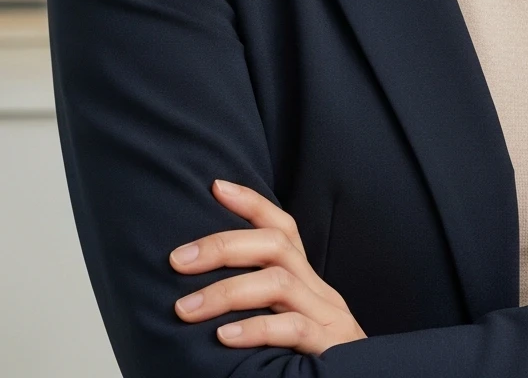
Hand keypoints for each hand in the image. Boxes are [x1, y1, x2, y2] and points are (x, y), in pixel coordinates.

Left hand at [169, 178, 367, 354]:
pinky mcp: (330, 349)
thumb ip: (260, 307)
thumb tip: (198, 293)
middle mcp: (318, 291)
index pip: (284, 228)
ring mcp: (327, 317)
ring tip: (184, 308)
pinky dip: (256, 329)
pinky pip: (293, 329)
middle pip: (277, 245)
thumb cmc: (311, 362)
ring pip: (278, 283)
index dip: (252, 203)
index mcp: (307, 282)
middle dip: (223, 245)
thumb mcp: (288, 325)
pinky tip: (224, 337)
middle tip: (177, 260)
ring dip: (226, 291)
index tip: (216, 186)